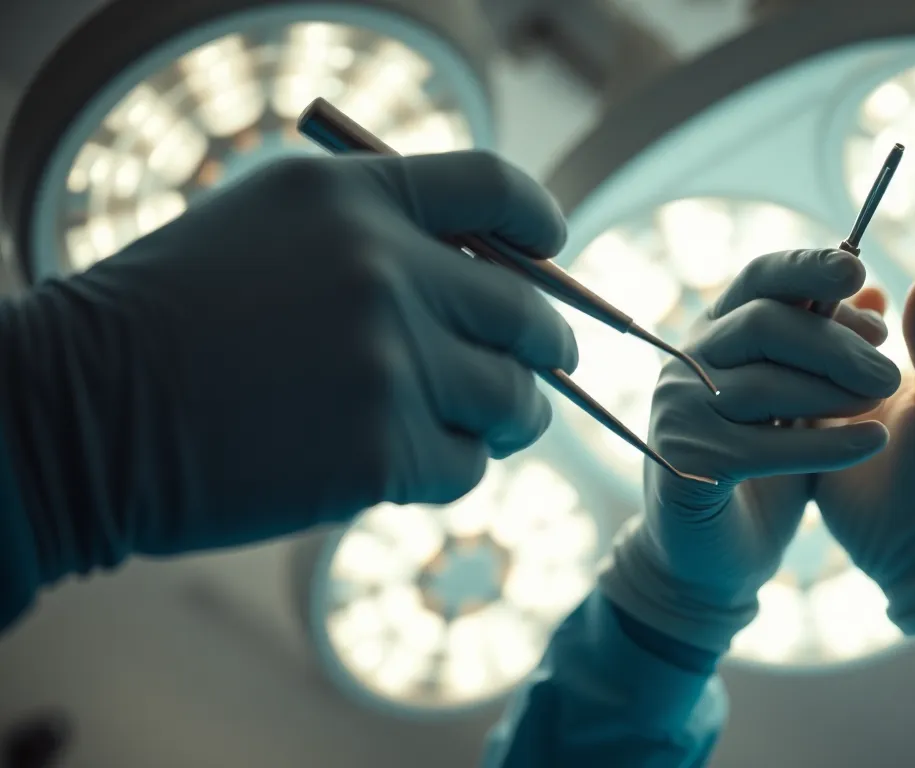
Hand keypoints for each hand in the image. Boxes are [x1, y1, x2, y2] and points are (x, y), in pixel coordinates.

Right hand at [2, 151, 577, 567]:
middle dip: (549, 346)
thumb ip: (377, 228)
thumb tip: (495, 273)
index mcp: (354, 199)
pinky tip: (402, 461)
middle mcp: (384, 270)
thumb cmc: (172, 316)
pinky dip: (450, 470)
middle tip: (544, 365)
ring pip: (514, 399)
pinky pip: (466, 466)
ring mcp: (387, 362)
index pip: (493, 189)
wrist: (84, 412)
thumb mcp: (268, 223)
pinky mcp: (378, 451)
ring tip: (481, 422)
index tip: (557, 250)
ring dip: (509, 415)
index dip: (541, 221)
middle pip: (530, 312)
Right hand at [597, 249, 900, 651]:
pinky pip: (762, 446)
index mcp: (718, 334)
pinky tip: (871, 443)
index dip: (807, 269)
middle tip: (890, 372)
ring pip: (762, 383)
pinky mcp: (687, 464)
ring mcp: (680, 412)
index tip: (858, 273)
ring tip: (882, 404)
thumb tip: (876, 290)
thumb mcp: (814, 405)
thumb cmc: (768, 473)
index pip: (759, 279)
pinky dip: (824, 444)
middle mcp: (689, 363)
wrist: (723, 562)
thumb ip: (841, 349)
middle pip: (764, 323)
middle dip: (834, 342)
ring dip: (832, 392)